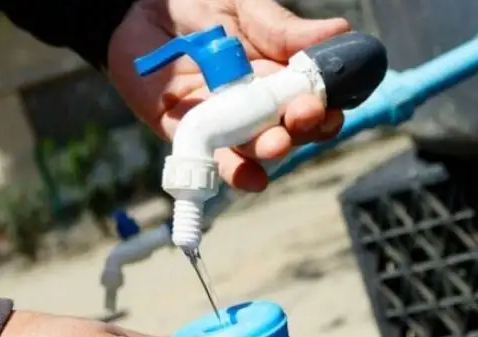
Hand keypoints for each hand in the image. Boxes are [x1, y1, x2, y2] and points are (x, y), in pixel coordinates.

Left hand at [107, 0, 349, 191]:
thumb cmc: (196, 5)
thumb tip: (339, 31)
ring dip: (271, 150)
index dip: (326, 107)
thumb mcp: (245, 8)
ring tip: (276, 143)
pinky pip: (213, 161)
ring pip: (255, 148)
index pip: (311, 100)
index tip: (331, 103)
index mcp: (277, 75)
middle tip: (304, 115)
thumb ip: (284, 29)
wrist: (138, 8)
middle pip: (290, 130)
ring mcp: (224, 122)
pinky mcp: (187, 132)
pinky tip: (253, 178)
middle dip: (303, 128)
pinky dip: (234, 174)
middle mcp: (255, 105)